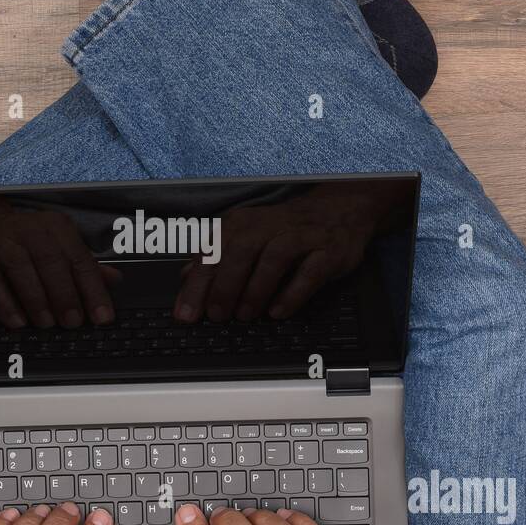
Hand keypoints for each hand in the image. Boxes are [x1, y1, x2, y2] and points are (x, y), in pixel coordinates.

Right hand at [0, 195, 119, 329]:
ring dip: (37, 300)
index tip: (102, 315)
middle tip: (73, 322)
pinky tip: (18, 321)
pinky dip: (6, 303)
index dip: (93, 290)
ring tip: (47, 324)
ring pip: (21, 269)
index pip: (79, 259)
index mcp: (54, 227)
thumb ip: (83, 263)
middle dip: (65, 296)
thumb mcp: (55, 244)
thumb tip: (114, 280)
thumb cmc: (20, 239)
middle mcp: (28, 230)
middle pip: (51, 262)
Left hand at [172, 186, 379, 323]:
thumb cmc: (285, 228)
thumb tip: (185, 276)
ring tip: (245, 315)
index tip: (186, 312)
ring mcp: (302, 236)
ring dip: (256, 290)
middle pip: (241, 251)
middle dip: (225, 286)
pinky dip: (292, 293)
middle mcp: (270, 226)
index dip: (197, 284)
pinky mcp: (327, 251)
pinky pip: (309, 272)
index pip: (213, 250)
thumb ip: (216, 256)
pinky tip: (278, 312)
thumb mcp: (246, 235)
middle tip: (217, 315)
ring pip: (274, 258)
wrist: (340, 209)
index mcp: (244, 223)